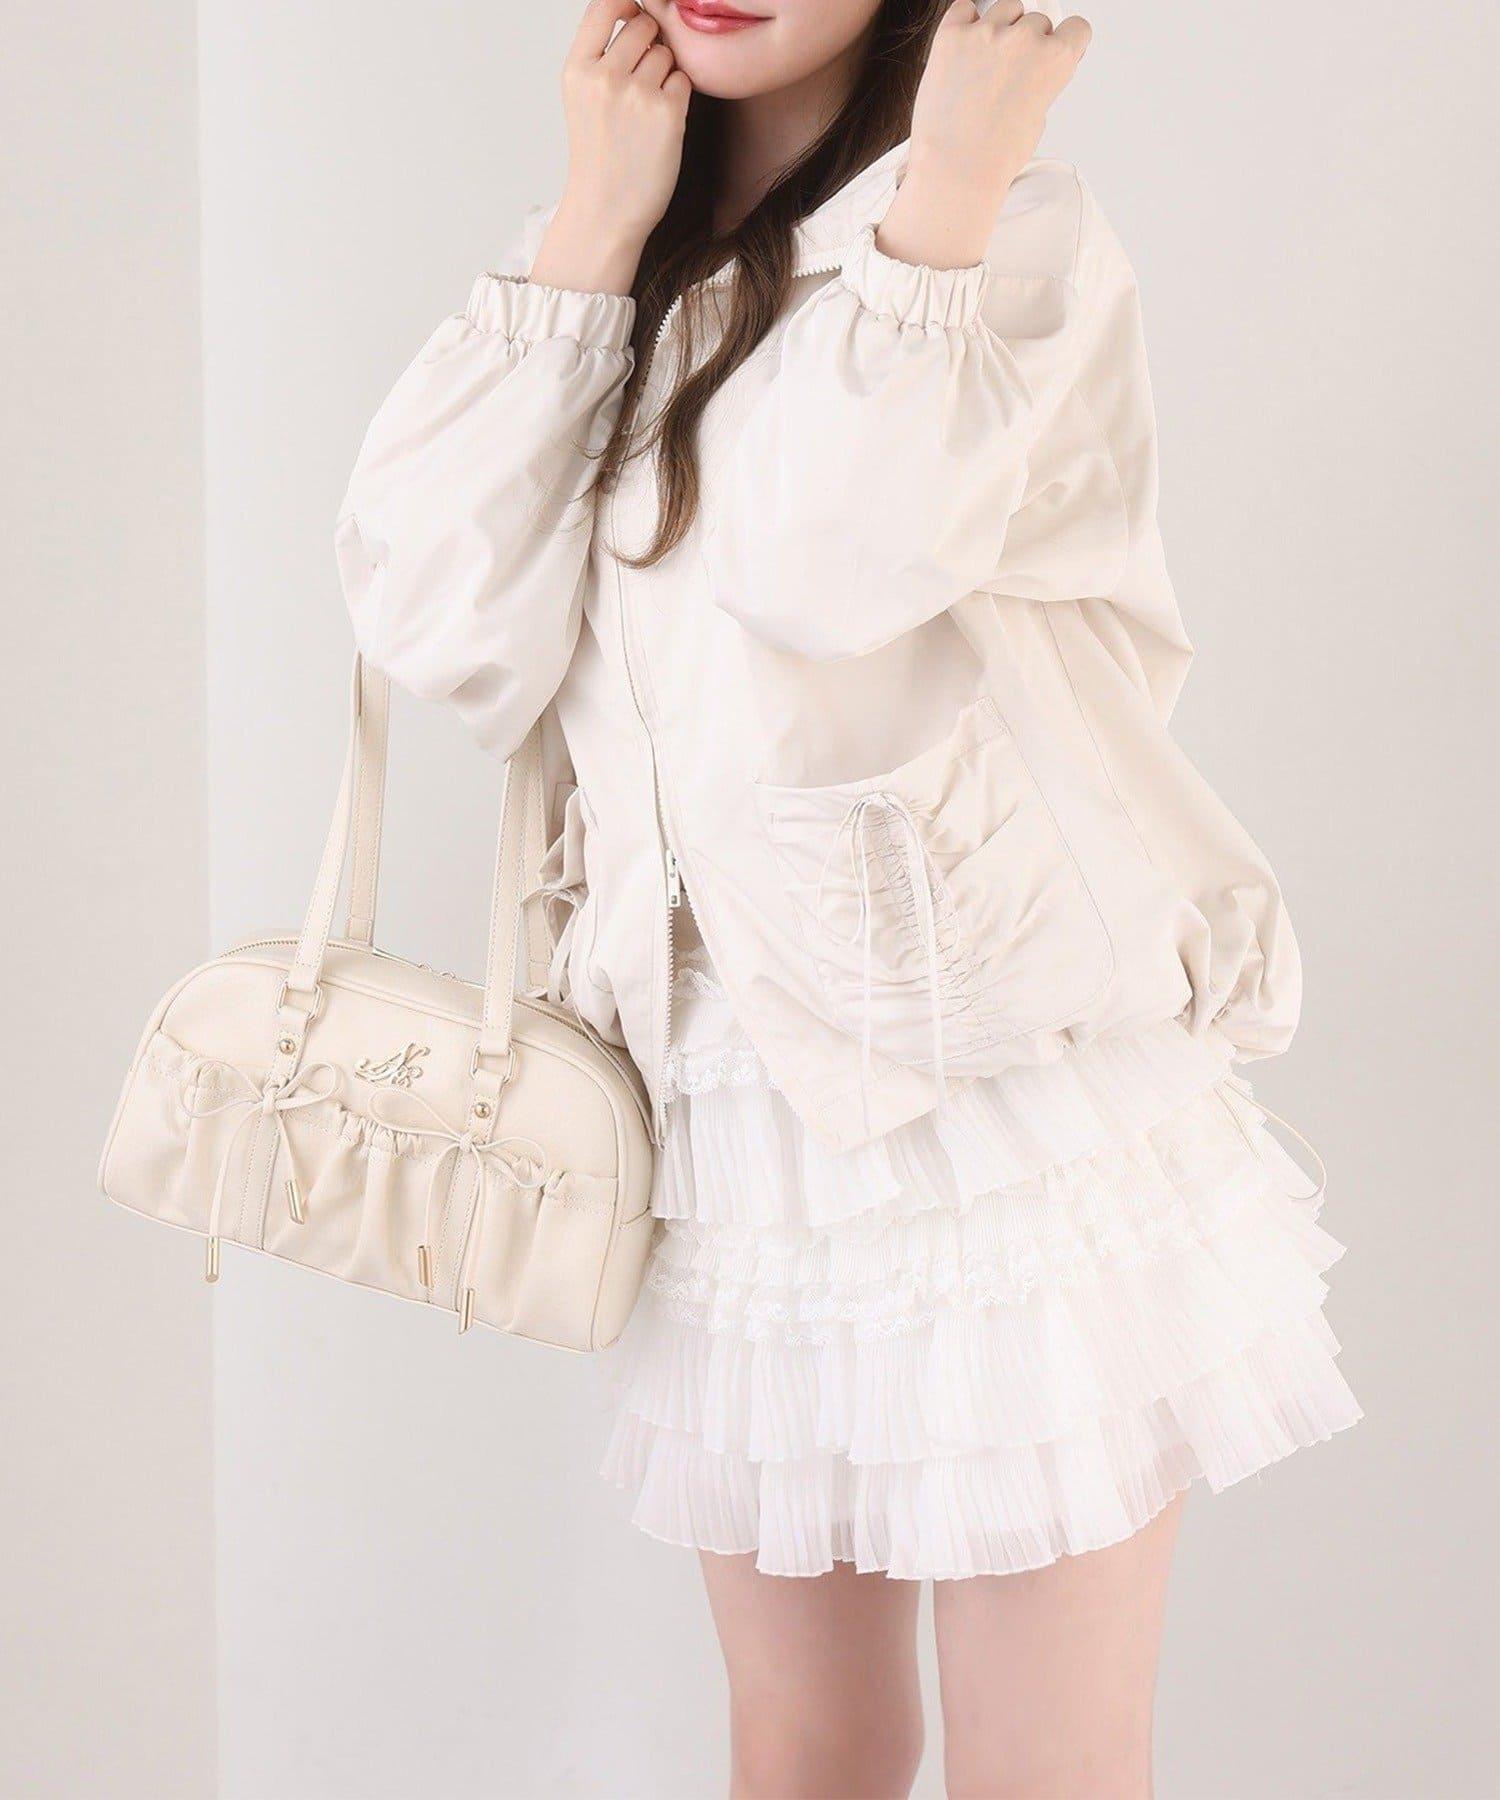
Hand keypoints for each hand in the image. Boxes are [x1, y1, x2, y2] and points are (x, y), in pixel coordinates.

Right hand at [530, 0, 691, 296]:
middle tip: (643, 80)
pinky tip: (661, 123)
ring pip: (666, 54)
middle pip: (644, 25)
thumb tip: (636, 11)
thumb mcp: (582, 97)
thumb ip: (601, 55)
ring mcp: (636, 94)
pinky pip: (683, 80)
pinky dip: (678, 97)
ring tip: (647, 109)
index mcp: (577, 69)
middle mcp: (604, 76)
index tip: (634, 15)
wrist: (607, 210)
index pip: (605, 4)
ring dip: (665, 73)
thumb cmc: (599, 155)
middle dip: (650, 43)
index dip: (627, 3)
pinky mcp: (666, 113)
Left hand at [877, 2, 1090, 270]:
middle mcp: (1025, 38)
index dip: (1065, 42)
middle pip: (1037, 21)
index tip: (1054, 50)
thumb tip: (1031, 68)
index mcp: (1056, 59)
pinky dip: (966, 22)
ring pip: (1005, 9)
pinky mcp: (952, 35)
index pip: (1076, 27)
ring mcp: (987, 33)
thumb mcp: (1037, 119)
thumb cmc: (995, 156)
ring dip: (1001, 28)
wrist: (954, 168)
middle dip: (1028, 43)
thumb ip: (1041, 83)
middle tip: (1010, 75)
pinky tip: (964, 47)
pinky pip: (964, 9)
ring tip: (985, 65)